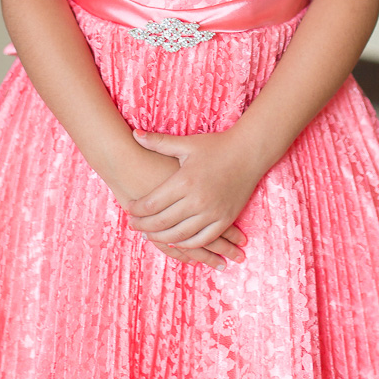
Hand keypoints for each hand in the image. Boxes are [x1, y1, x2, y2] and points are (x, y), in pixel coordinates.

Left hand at [122, 129, 262, 261]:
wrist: (250, 152)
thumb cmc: (217, 146)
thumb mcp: (187, 143)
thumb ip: (159, 142)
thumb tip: (134, 134)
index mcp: (185, 181)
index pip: (151, 204)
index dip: (136, 209)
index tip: (128, 209)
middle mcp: (197, 200)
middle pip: (161, 223)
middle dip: (143, 226)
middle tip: (133, 225)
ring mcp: (213, 212)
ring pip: (179, 235)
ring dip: (161, 238)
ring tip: (150, 234)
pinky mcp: (225, 219)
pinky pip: (202, 240)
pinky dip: (186, 244)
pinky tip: (176, 240)